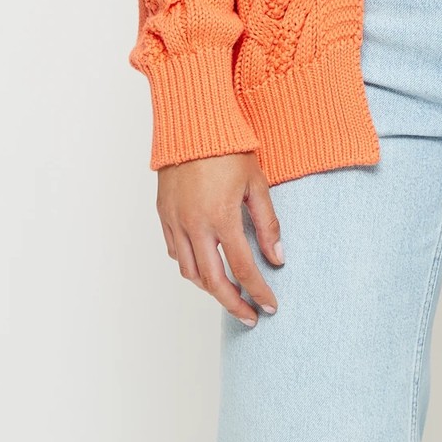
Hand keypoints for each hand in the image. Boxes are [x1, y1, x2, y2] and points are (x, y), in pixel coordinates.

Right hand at [156, 151, 283, 326]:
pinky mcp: (164, 215)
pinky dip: (191, 267)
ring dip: (211, 288)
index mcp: (221, 217)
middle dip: (233, 304)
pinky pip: (175, 253)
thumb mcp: (257, 183)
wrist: (192, 124)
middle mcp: (194, 225)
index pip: (243, 268)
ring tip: (230, 294)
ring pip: (190, 272)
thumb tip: (278, 259)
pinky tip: (205, 267)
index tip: (270, 307)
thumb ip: (267, 223)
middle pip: (213, 281)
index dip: (258, 292)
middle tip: (250, 317)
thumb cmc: (229, 149)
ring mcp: (175, 222)